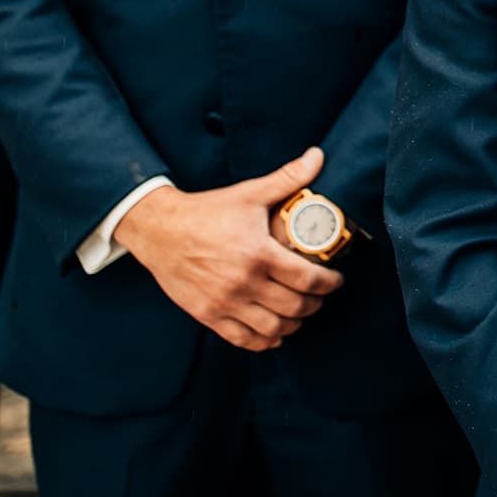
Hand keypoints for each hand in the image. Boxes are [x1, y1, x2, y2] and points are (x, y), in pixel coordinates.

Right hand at [114, 147, 343, 350]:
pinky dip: (265, 340)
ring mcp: (224, 303)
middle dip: (315, 304)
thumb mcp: (249, 193)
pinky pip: (244, 339)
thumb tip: (318, 156)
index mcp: (257, 253)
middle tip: (320, 296)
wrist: (159, 230)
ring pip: (273, 329)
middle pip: (294, 307)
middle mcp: (243, 283)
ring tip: (300, 312)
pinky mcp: (208, 315)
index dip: (329, 283)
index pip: (307, 279)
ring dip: (293, 324)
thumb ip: (287, 178)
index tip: (336, 280)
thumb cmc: (208, 212)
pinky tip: (274, 332)